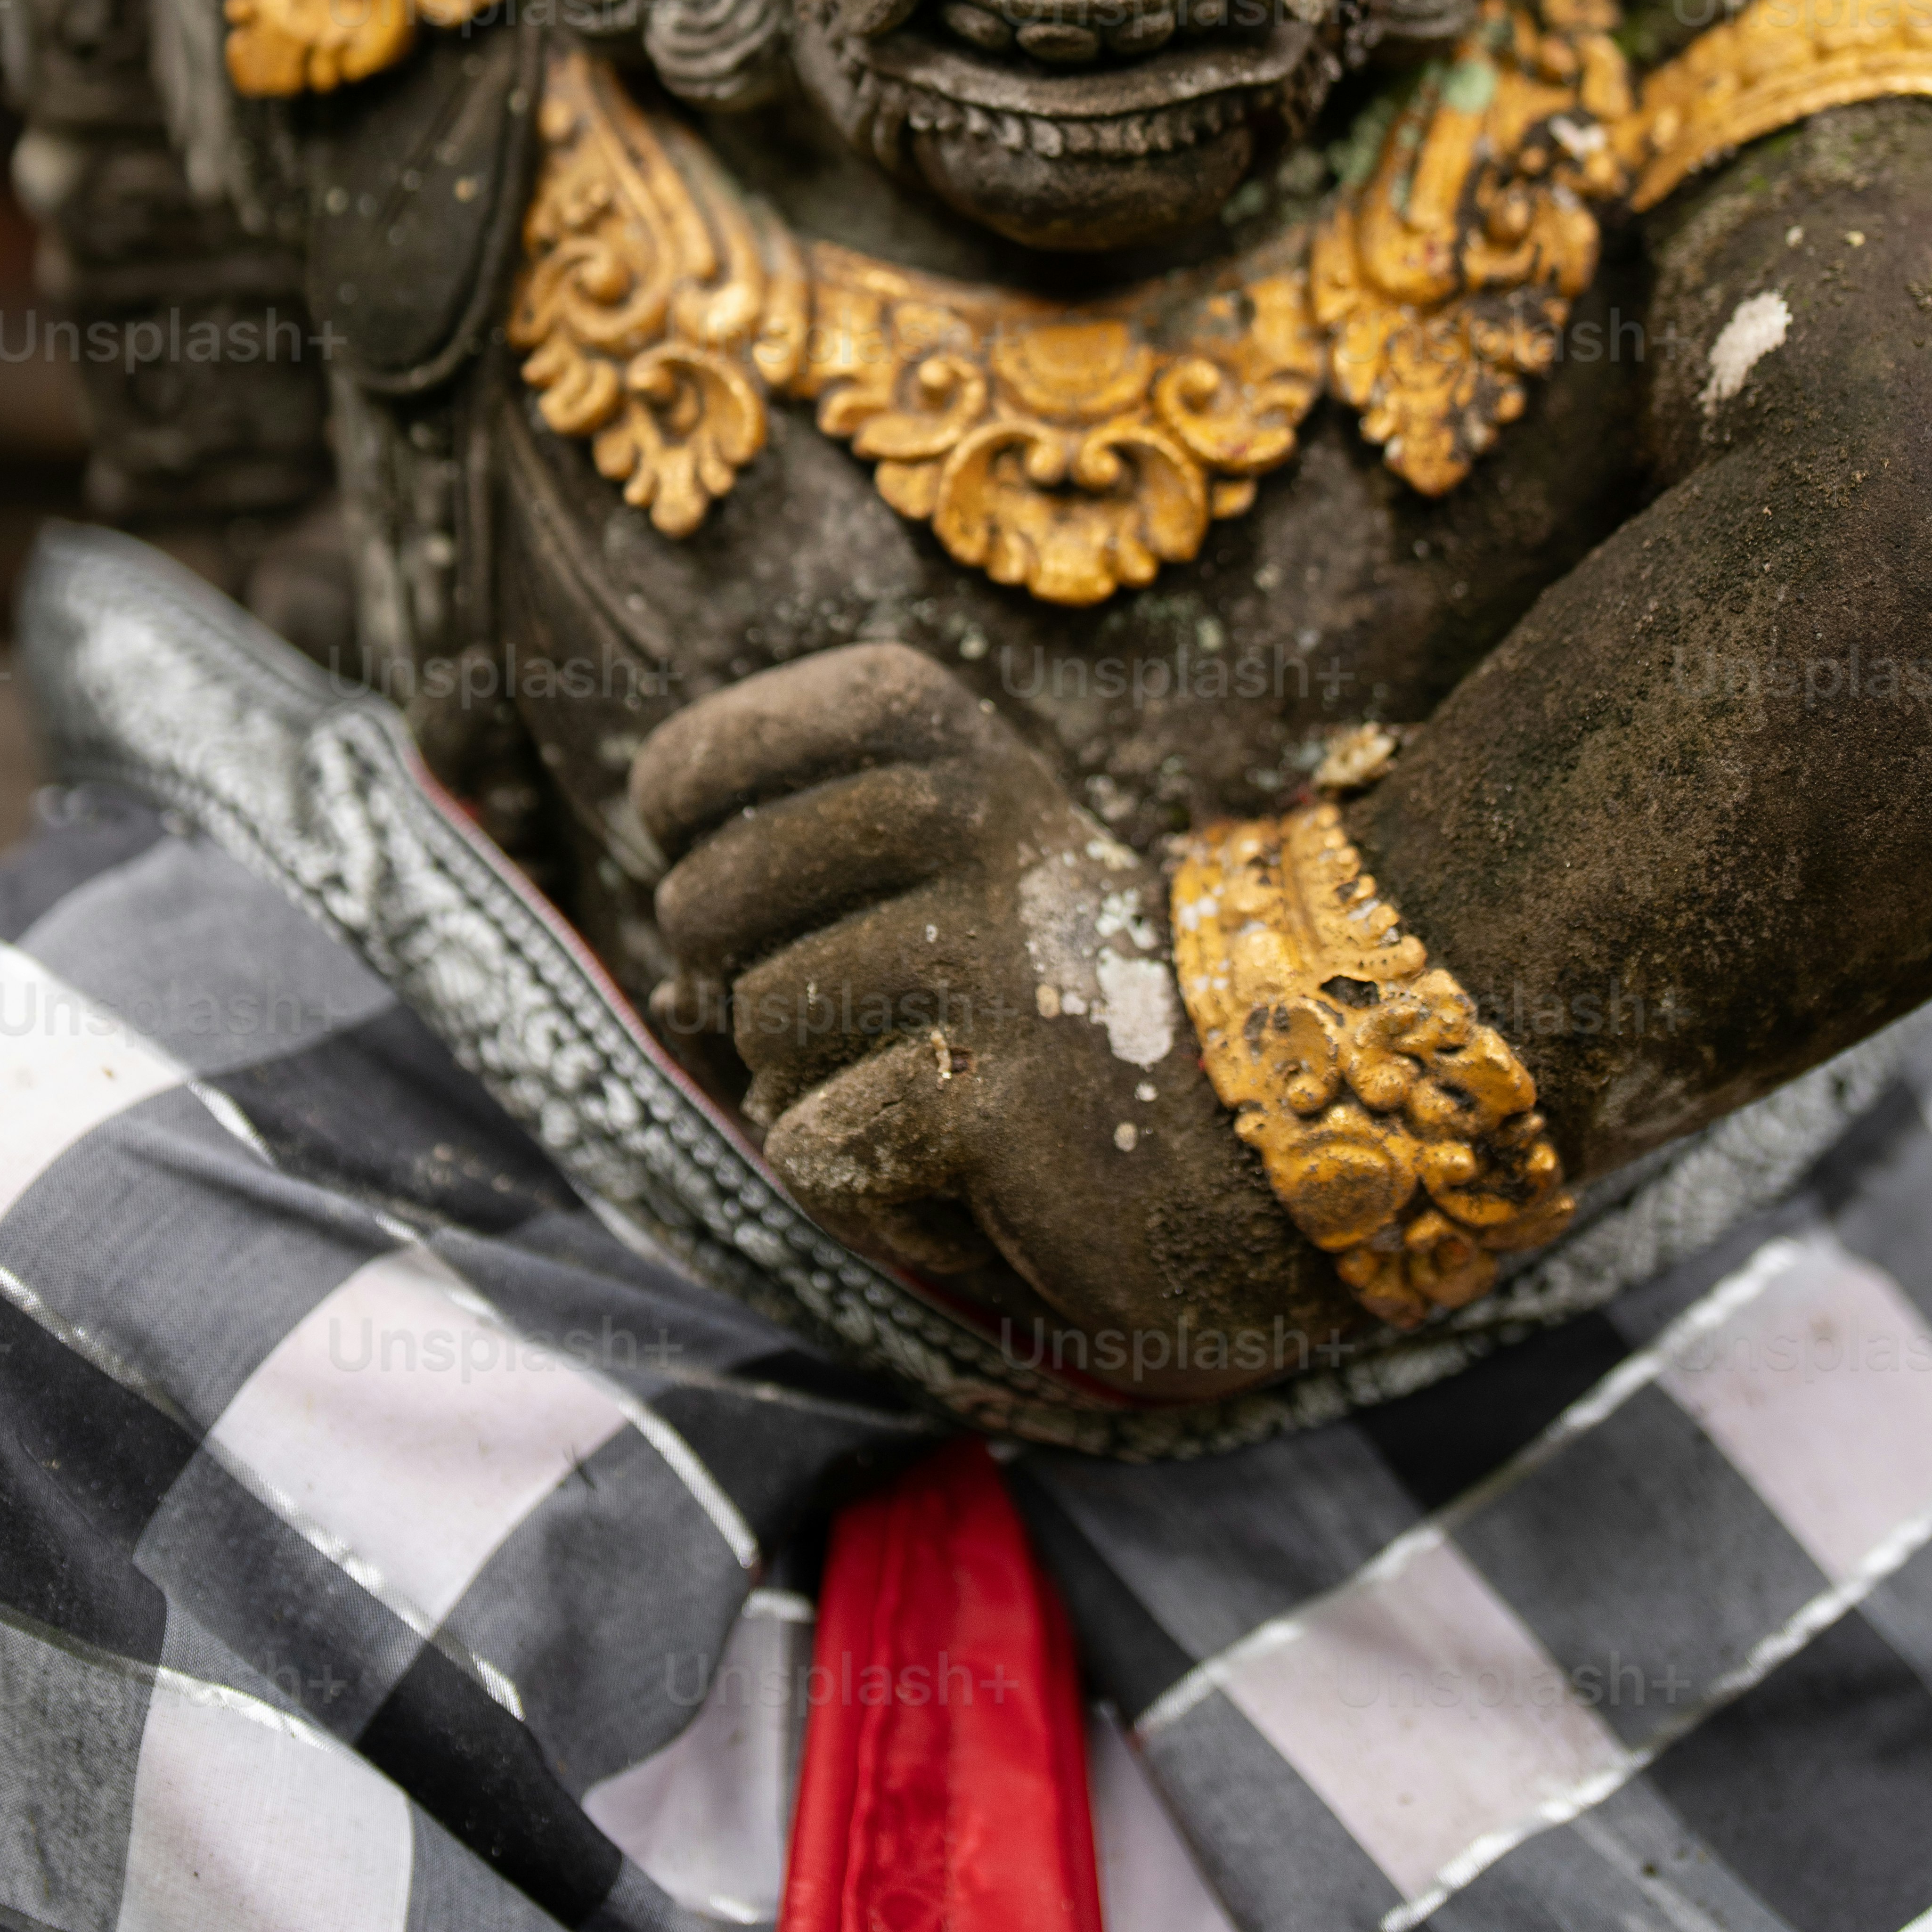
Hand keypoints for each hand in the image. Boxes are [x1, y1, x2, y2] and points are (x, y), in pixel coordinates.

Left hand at [629, 644, 1355, 1398]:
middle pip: (702, 903)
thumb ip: (788, 917)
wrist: (1263, 1140)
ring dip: (821, 1097)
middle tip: (870, 1026)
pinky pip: (810, 1150)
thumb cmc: (1061, 1018)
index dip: (684, 840)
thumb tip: (668, 994)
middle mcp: (967, 812)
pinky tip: (981, 1181)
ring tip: (953, 1099)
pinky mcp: (996, 1095)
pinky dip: (871, 1194)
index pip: (694, 765)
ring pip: (755, 1034)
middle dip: (734, 991)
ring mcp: (985, 952)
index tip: (749, 881)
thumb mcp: (932, 910)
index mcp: (943, 738)